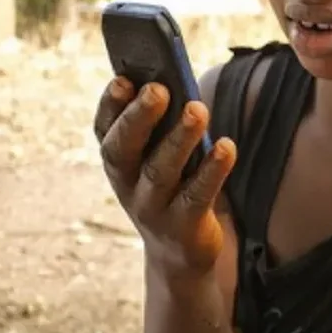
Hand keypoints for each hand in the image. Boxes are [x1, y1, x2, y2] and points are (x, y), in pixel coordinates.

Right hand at [94, 77, 237, 272]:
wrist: (179, 253)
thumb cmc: (172, 187)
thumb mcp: (160, 157)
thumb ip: (163, 126)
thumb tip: (178, 84)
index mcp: (118, 161)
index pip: (105, 130)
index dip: (110, 105)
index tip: (123, 80)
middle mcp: (127, 185)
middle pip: (124, 149)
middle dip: (139, 117)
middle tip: (158, 89)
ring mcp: (152, 208)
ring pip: (161, 171)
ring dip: (179, 139)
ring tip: (197, 110)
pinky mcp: (183, 226)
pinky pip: (198, 196)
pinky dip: (212, 170)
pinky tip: (226, 147)